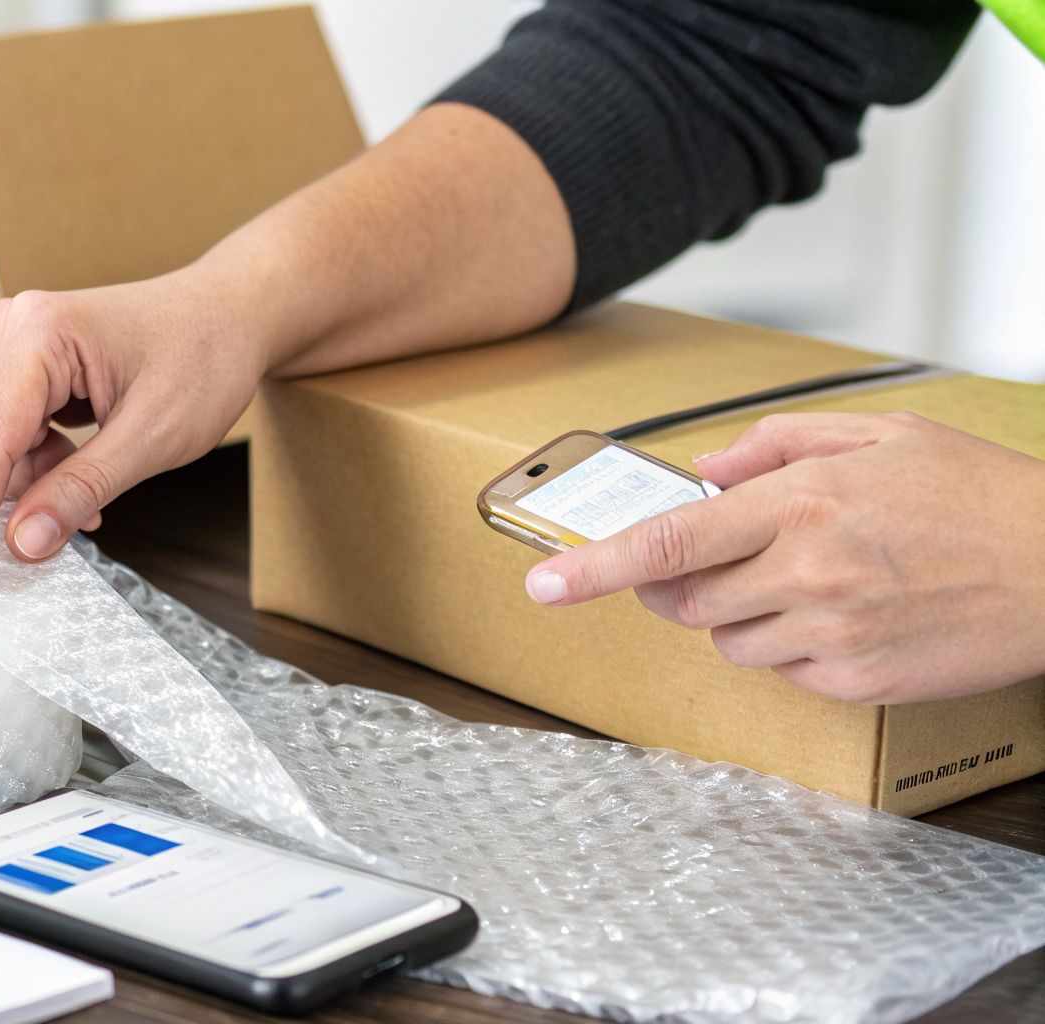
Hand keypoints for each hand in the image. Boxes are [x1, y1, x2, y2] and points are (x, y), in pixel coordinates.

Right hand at [0, 276, 265, 583]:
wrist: (226, 315)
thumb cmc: (203, 358)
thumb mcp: (154, 437)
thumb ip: (81, 489)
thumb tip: (21, 544)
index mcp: (38, 333)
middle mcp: (4, 328)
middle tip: (70, 519)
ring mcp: (0, 342)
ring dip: (13, 485)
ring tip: (81, 488)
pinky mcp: (6, 363)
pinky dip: (19, 469)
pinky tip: (68, 470)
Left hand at [523, 412, 1044, 702]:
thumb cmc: (976, 494)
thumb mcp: (879, 434)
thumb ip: (777, 444)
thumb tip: (705, 471)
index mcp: (800, 502)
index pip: (668, 541)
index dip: (595, 566)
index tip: (544, 584)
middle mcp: (805, 571)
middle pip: (684, 598)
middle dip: (686, 580)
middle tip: (732, 555)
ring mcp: (830, 633)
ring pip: (728, 639)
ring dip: (744, 612)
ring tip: (817, 579)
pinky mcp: (855, 680)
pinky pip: (783, 672)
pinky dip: (795, 646)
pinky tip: (850, 614)